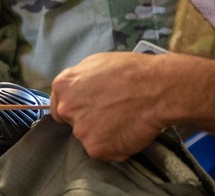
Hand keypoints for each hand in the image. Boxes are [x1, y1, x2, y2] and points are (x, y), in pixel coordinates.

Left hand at [51, 52, 167, 161]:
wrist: (157, 88)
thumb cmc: (132, 71)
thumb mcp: (97, 63)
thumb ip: (79, 80)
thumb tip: (77, 91)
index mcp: (64, 86)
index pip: (58, 106)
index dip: (75, 108)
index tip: (89, 108)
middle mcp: (67, 109)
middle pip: (72, 123)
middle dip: (87, 121)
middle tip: (110, 113)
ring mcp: (81, 131)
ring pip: (88, 138)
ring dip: (102, 134)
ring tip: (124, 120)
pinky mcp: (96, 149)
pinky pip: (104, 152)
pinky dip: (115, 146)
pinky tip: (128, 131)